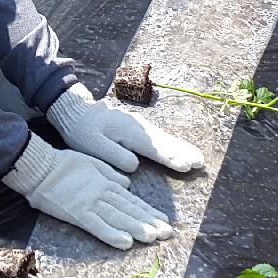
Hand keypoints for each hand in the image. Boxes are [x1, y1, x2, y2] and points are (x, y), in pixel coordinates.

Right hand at [1, 135, 173, 249]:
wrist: (40, 167)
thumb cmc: (63, 164)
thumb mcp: (91, 162)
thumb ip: (110, 174)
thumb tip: (127, 183)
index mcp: (106, 183)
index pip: (132, 200)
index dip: (149, 212)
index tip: (164, 221)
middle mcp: (103, 194)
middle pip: (130, 210)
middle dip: (150, 222)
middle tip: (167, 234)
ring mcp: (91, 204)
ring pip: (119, 218)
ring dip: (137, 228)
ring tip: (153, 238)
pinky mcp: (77, 213)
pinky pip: (97, 226)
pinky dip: (112, 235)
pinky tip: (125, 243)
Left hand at [47, 83, 204, 174]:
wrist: (77, 111)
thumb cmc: (82, 130)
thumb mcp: (92, 145)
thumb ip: (114, 155)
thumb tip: (135, 164)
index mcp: (128, 132)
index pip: (154, 149)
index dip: (171, 159)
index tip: (186, 167)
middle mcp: (138, 127)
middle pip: (165, 142)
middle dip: (183, 153)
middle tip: (201, 163)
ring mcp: (140, 126)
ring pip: (164, 139)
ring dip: (181, 149)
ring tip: (197, 159)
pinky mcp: (138, 127)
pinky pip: (159, 137)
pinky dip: (172, 144)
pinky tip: (180, 150)